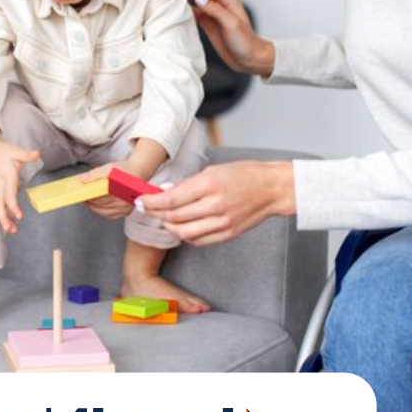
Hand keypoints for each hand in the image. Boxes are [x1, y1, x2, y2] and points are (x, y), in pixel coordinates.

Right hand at [0, 125, 39, 234]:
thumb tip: (37, 154)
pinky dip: (2, 213)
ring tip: (12, 230)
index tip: (19, 216)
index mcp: (5, 176)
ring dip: (3, 219)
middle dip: (4, 219)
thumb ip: (26, 155)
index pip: (9, 194)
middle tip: (10, 230)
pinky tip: (8, 220)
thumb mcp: (15, 151)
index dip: (13, 206)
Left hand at [78, 162, 140, 219]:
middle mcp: (124, 202)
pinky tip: (97, 206)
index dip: (88, 198)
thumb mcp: (108, 168)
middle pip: (101, 206)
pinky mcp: (126, 212)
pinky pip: (111, 215)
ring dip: (95, 208)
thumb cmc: (124, 170)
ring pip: (105, 213)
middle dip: (90, 203)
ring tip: (88, 202)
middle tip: (83, 198)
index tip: (81, 196)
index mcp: (119, 191)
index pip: (99, 199)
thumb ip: (95, 174)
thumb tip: (82, 180)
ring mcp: (125, 208)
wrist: (138, 173)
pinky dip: (102, 212)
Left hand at [137, 161, 294, 245]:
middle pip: (174, 217)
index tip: (139, 201)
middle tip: (146, 208)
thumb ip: (189, 184)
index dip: (151, 202)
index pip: (171, 199)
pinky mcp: (227, 234)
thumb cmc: (244, 174)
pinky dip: (185, 235)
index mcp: (210, 184)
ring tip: (163, 218)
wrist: (272, 189)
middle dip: (155, 213)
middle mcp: (215, 205)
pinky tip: (182, 226)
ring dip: (168, 226)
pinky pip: (198, 240)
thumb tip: (165, 193)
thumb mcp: (213, 170)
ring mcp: (222, 223)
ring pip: (183, 233)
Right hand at [182, 0, 274, 77]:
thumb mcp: (231, 23)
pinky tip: (180, 14)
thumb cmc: (245, 41)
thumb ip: (214, 9)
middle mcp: (219, 2)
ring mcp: (212, 12)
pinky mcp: (207, 22)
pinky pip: (194, 11)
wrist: (248, 58)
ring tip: (175, 3)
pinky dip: (186, 10)